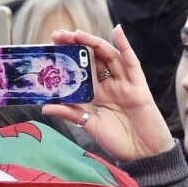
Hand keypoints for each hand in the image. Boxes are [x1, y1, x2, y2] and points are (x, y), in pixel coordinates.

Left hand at [43, 26, 174, 161]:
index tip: (52, 47)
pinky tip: (117, 31)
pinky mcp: (139, 86)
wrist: (142, 155)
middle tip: (59, 35)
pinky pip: (132, 62)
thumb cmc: (119, 142)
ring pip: (109, 57)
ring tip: (77, 33)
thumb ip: (71, 114)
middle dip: (77, 45)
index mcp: (99, 94)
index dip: (69, 58)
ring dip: (94, 43)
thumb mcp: (89, 126)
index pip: (82, 71)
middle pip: (94, 59)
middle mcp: (112, 85)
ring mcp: (125, 84)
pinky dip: (125, 46)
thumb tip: (45, 106)